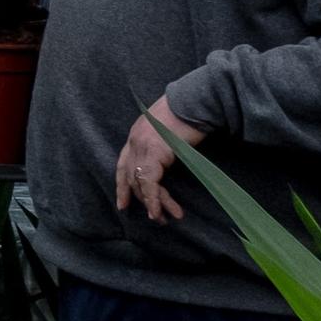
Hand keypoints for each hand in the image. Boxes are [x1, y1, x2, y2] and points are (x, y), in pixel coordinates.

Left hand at [116, 97, 189, 222]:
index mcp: (136, 135)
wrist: (198, 101)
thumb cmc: (190, 113)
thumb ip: (163, 145)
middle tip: (155, 217)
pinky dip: (154, 200)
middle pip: (132, 177)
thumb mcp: (170, 131)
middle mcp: (134, 141)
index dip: (123, 185)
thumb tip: (167, 160)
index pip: (122, 165)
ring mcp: (141, 147)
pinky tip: (159, 212)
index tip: (123, 204)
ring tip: (164, 219)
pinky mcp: (153, 153)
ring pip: (141, 184)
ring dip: (154, 204)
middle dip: (143, 200)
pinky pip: (150, 183)